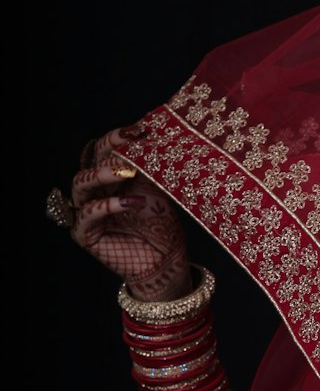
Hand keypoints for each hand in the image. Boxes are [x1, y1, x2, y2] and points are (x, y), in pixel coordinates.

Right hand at [69, 126, 190, 299]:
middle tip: (132, 142)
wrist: (166, 262)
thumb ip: (149, 168)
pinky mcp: (84, 234)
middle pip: (90, 162)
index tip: (140, 129)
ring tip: (128, 172)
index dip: (117, 137)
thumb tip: (154, 135)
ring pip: (81, 183)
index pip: (103, 150)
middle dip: (109, 149)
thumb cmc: (162, 226)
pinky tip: (133, 202)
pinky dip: (109, 205)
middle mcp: (93, 192)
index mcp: (108, 178)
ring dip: (104, 174)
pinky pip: (88, 214)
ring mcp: (86, 212)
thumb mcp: (157, 190)